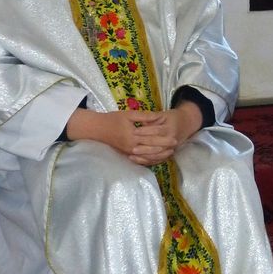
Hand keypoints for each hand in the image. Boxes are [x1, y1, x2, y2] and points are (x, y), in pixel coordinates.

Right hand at [66, 102, 204, 166]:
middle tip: (176, 145)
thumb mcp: (129, 114)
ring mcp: (128, 152)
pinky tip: (157, 157)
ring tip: (170, 152)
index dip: (165, 139)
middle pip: (151, 149)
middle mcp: (131, 146)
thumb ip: (145, 116)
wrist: (96, 129)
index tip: (175, 138)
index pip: (152, 139)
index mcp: (133, 136)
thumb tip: (159, 116)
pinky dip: (149, 159)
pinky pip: (140, 159)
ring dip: (159, 155)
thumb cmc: (113, 119)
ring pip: (147, 157)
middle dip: (165, 148)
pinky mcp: (126, 154)